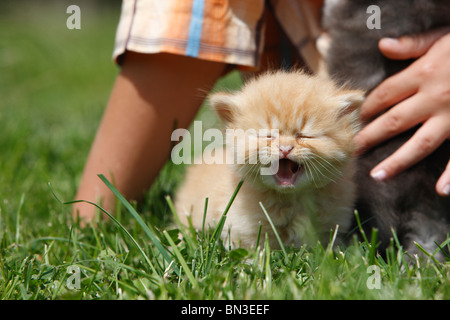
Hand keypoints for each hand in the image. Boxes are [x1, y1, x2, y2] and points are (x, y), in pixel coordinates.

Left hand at [354, 27, 449, 196]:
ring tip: (377, 176)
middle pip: (394, 121)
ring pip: (420, 143)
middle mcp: (434, 97)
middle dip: (369, 137)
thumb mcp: (442, 36)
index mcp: (424, 73)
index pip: (384, 95)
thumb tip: (383, 45)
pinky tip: (441, 191)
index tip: (350, 121)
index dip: (365, 108)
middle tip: (350, 151)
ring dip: (397, 161)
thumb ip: (413, 44)